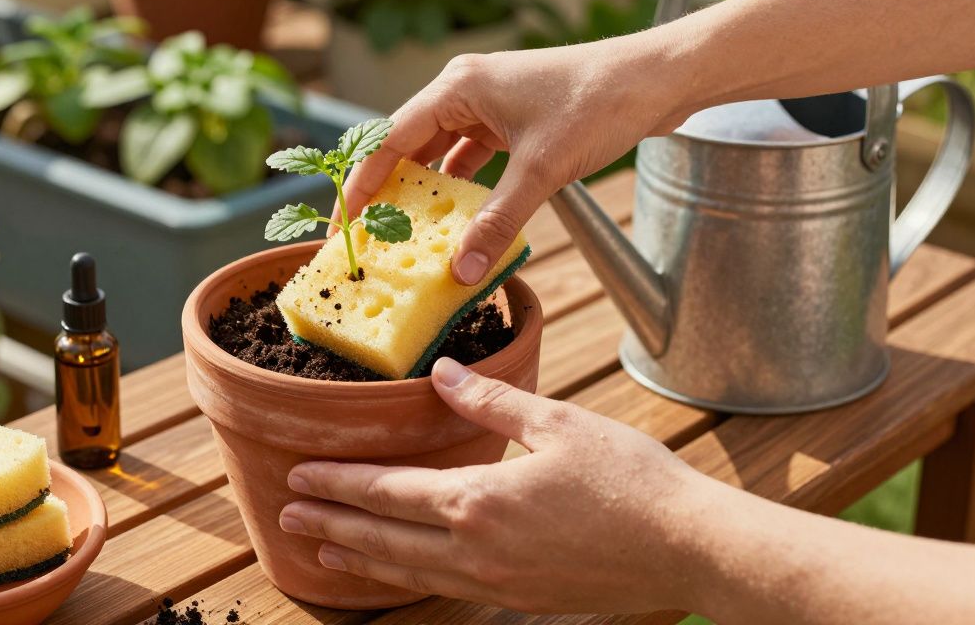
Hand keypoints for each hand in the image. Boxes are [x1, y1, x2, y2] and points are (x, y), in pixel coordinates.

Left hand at [278, 357, 718, 614]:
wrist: (687, 548)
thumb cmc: (630, 480)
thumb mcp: (559, 424)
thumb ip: (493, 401)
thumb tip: (444, 375)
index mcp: (479, 501)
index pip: (388, 491)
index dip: (339, 483)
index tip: (300, 476)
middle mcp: (476, 550)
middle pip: (384, 539)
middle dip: (332, 526)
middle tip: (286, 519)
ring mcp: (496, 584)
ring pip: (410, 573)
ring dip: (361, 561)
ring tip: (323, 553)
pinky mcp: (521, 600)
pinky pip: (446, 590)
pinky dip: (409, 581)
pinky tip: (400, 574)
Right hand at [338, 32, 694, 284]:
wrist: (658, 79)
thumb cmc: (599, 103)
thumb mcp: (541, 171)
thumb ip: (497, 223)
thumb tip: (462, 271)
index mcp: (459, 87)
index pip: (392, 139)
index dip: (365, 183)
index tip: (345, 221)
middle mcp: (467, 90)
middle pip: (411, 146)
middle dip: (392, 191)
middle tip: (370, 236)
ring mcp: (491, 104)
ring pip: (443, 154)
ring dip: (429, 192)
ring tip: (407, 234)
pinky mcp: (515, 121)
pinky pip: (474, 158)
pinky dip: (464, 189)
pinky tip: (457, 220)